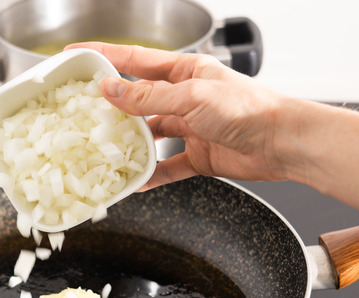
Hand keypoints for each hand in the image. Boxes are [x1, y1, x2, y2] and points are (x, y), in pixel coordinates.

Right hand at [66, 42, 290, 189]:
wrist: (283, 143)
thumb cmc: (247, 108)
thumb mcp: (192, 96)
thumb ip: (149, 96)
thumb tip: (110, 90)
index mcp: (184, 71)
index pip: (135, 60)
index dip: (103, 56)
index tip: (75, 56)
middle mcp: (185, 97)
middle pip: (137, 99)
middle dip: (110, 105)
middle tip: (80, 111)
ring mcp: (190, 127)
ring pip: (149, 134)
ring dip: (129, 142)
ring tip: (103, 149)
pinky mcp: (198, 155)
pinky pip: (167, 165)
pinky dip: (151, 174)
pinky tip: (135, 181)